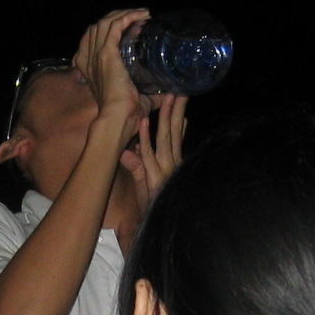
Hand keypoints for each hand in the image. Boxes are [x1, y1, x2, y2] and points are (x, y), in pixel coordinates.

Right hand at [74, 8, 153, 155]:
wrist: (119, 118)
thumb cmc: (126, 114)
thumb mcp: (139, 98)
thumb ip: (152, 94)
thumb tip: (173, 92)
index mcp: (89, 68)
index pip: (92, 39)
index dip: (109, 29)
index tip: (130, 28)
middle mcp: (88, 59)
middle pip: (97, 26)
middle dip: (117, 17)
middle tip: (138, 19)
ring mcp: (96, 55)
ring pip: (104, 22)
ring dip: (124, 14)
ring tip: (142, 14)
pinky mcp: (106, 53)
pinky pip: (114, 26)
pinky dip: (128, 17)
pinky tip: (142, 15)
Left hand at [122, 92, 186, 209]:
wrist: (154, 226)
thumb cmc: (151, 205)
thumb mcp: (145, 181)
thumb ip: (139, 163)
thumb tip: (134, 147)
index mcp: (172, 161)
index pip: (177, 133)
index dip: (178, 115)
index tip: (181, 96)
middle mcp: (171, 163)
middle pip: (174, 131)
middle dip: (176, 109)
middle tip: (179, 88)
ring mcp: (164, 170)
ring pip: (165, 138)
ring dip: (165, 117)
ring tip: (167, 97)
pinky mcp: (154, 178)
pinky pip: (149, 155)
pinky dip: (145, 138)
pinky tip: (143, 122)